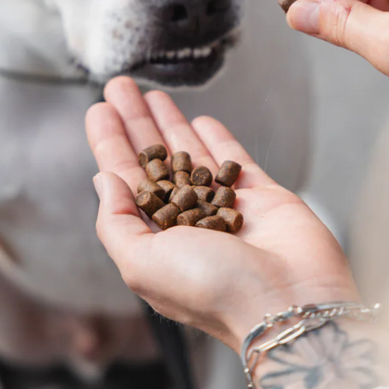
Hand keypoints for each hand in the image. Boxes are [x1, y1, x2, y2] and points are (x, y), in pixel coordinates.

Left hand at [85, 77, 358, 351]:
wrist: (289, 301)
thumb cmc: (213, 290)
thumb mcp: (142, 263)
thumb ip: (117, 220)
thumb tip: (103, 179)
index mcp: (156, 240)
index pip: (126, 180)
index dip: (110, 144)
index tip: (99, 111)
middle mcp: (188, 222)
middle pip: (154, 160)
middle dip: (136, 123)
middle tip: (119, 87)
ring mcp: (225, 207)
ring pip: (191, 155)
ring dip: (170, 124)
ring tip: (151, 93)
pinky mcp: (261, 197)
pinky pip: (233, 160)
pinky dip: (217, 140)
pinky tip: (200, 119)